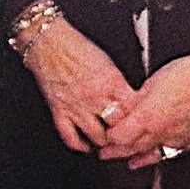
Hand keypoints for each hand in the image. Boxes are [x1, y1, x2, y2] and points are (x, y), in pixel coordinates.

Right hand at [19, 10, 135, 156]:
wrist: (48, 42)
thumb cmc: (75, 47)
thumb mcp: (107, 61)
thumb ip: (118, 83)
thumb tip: (130, 98)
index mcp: (110, 81)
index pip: (133, 108)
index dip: (139, 117)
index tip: (141, 121)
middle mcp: (95, 97)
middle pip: (118, 126)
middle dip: (125, 132)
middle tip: (128, 135)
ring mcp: (77, 106)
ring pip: (98, 136)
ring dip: (105, 141)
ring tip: (109, 141)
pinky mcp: (59, 111)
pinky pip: (71, 137)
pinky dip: (80, 145)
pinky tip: (86, 146)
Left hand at [100, 39, 189, 168]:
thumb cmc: (189, 74)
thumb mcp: (152, 82)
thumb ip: (137, 99)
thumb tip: (126, 106)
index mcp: (148, 116)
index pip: (120, 137)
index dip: (109, 139)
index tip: (103, 137)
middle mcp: (162, 131)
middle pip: (133, 148)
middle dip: (117, 152)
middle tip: (106, 154)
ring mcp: (178, 137)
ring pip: (153, 154)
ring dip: (138, 158)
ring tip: (129, 162)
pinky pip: (173, 151)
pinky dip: (163, 154)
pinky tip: (159, 155)